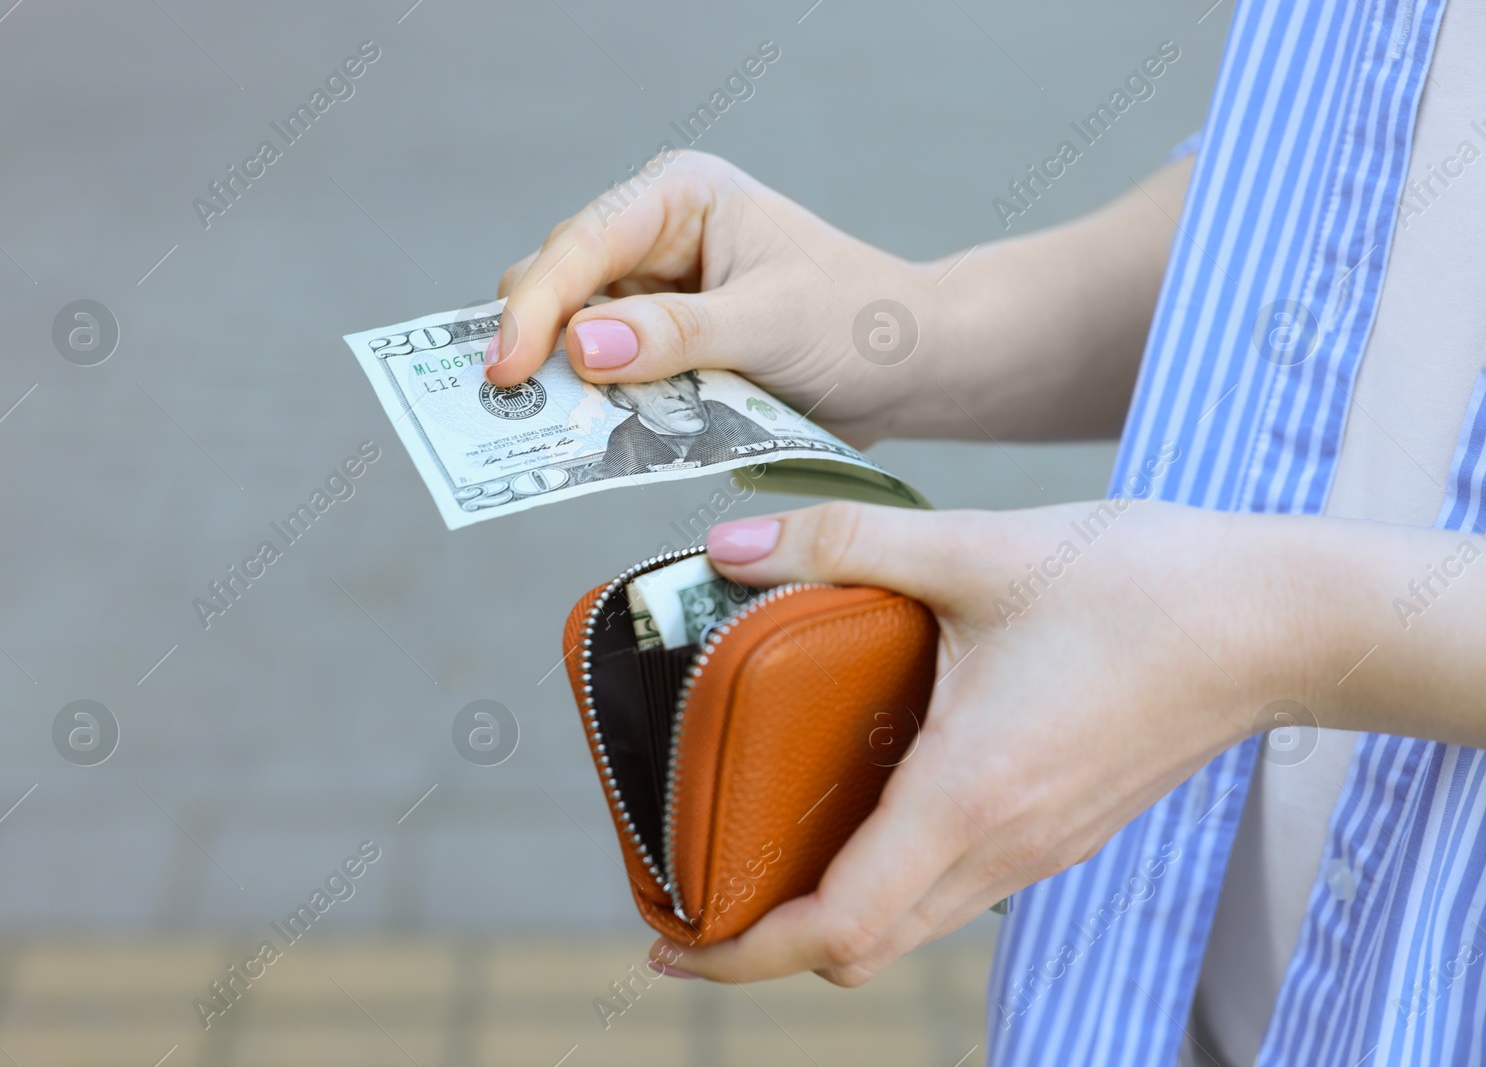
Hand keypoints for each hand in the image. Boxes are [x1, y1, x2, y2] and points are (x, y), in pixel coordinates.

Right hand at [487, 150, 943, 441]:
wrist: (908, 367)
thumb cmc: (858, 324)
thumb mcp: (771, 325)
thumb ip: (676, 334)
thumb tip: (580, 345)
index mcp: (679, 195)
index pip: (581, 243)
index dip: (536, 306)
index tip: (506, 369)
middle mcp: (653, 232)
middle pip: (556, 282)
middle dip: (538, 341)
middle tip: (519, 409)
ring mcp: (650, 289)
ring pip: (567, 331)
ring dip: (564, 378)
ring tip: (555, 425)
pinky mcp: (656, 342)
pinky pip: (601, 371)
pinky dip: (594, 401)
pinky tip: (591, 429)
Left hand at [653, 499, 1325, 985]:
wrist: (1276, 620)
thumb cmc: (1141, 586)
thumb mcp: (976, 549)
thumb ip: (842, 545)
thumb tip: (728, 547)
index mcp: (970, 796)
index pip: (836, 932)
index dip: (740, 953)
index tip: (672, 938)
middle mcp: (1003, 847)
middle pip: (862, 950)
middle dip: (766, 942)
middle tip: (696, 885)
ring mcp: (1039, 849)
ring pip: (908, 925)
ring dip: (827, 912)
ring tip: (760, 842)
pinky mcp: (1061, 829)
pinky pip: (953, 888)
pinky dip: (885, 878)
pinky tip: (859, 799)